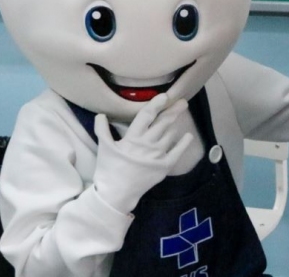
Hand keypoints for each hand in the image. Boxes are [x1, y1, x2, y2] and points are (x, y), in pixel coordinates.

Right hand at [93, 94, 193, 213]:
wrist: (116, 193)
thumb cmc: (109, 169)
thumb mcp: (104, 148)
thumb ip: (102, 130)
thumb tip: (100, 115)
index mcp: (132, 138)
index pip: (146, 116)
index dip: (156, 104)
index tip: (165, 96)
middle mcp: (147, 144)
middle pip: (163, 123)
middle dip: (173, 111)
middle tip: (182, 102)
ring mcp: (158, 155)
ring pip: (170, 135)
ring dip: (174, 125)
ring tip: (178, 118)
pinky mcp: (164, 166)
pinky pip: (177, 151)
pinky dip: (184, 143)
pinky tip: (188, 135)